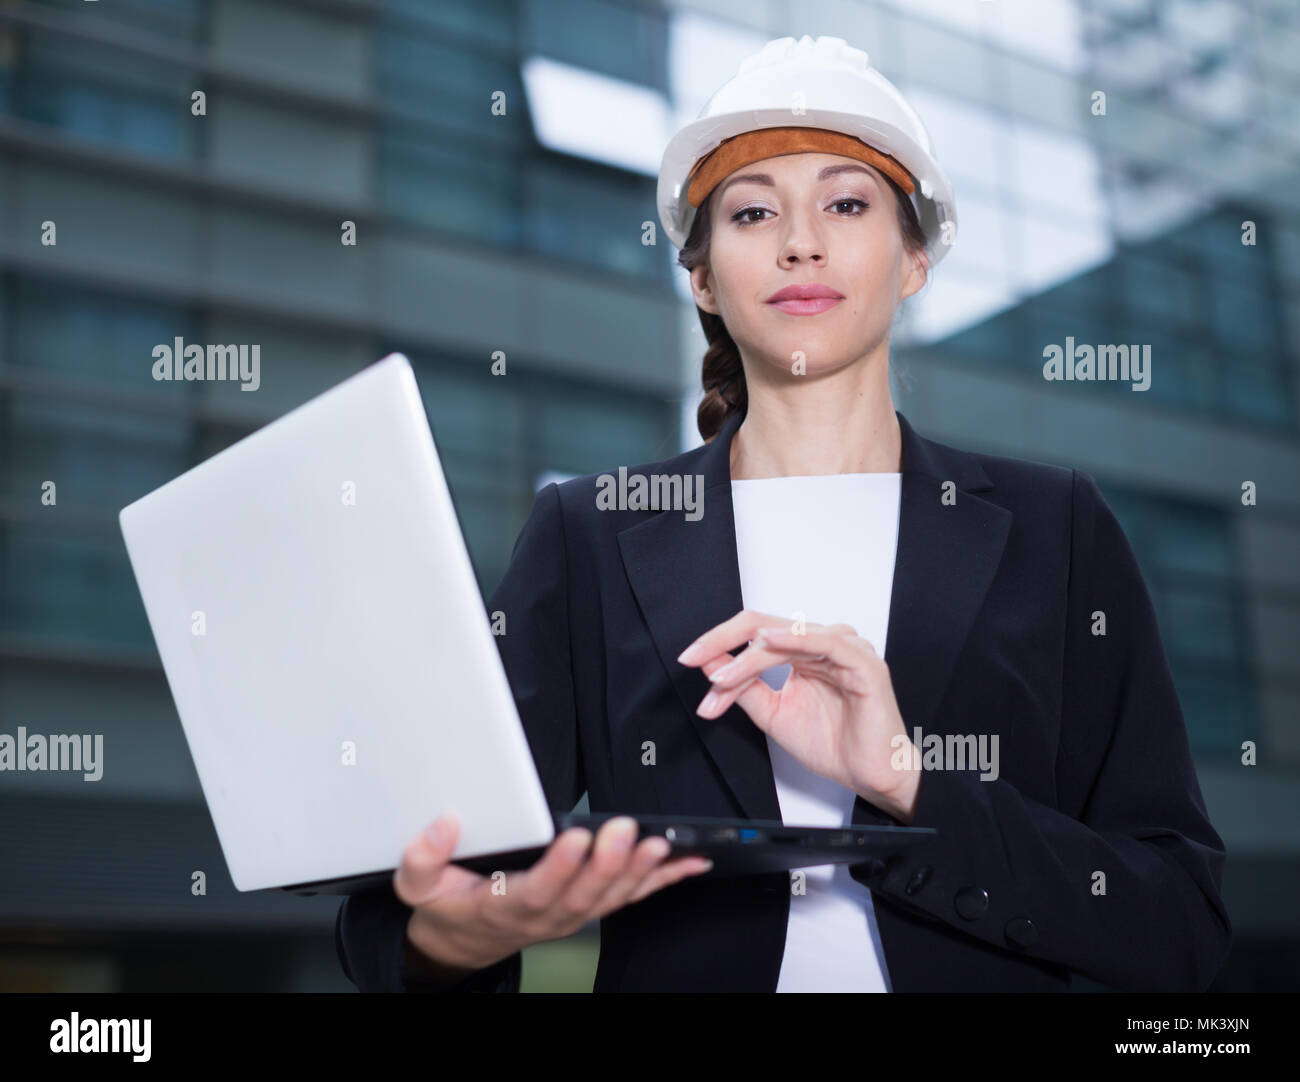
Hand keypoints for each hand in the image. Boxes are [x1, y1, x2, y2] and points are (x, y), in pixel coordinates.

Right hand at [395, 813, 712, 975]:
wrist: (465, 940)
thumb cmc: (448, 904)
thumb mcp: (418, 885)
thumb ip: (423, 856)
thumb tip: (446, 822)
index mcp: (504, 906)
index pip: (537, 889)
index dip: (559, 867)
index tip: (575, 837)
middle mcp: (546, 915)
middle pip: (584, 893)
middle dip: (608, 862)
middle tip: (626, 831)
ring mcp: (572, 915)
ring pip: (612, 897)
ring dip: (640, 871)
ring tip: (662, 845)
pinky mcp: (589, 907)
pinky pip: (630, 896)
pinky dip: (661, 880)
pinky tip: (687, 861)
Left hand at [677, 609, 919, 823]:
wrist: (869, 775)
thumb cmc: (832, 744)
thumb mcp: (772, 713)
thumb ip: (744, 686)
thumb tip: (711, 664)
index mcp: (803, 650)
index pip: (755, 633)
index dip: (719, 643)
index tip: (689, 659)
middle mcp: (822, 643)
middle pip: (764, 627)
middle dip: (724, 645)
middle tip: (695, 661)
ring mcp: (844, 648)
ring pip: (786, 637)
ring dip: (748, 658)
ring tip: (722, 678)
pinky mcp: (862, 662)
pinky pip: (824, 642)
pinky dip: (793, 638)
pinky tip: (768, 640)